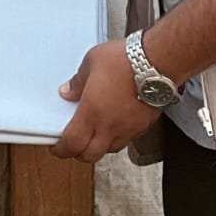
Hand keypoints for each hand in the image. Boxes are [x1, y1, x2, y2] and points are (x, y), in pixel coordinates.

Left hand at [51, 40, 161, 162]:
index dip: (61, 149)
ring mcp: (128, 128)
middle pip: (90, 155)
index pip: (72, 143)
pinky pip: (126, 140)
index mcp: (91, 112)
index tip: (57, 147)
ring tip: (94, 135)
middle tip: (73, 145)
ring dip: (99, 147)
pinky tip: (114, 126)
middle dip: (78, 154)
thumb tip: (67, 92)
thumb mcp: (92, 61)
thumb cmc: (125, 59)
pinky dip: (116, 138)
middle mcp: (109, 125)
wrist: (158, 62)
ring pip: (109, 150)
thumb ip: (78, 81)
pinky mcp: (143, 126)